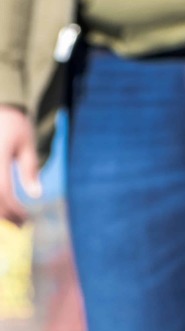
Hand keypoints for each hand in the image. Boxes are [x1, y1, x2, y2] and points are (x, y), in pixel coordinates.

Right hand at [0, 106, 40, 224]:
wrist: (0, 104)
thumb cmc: (14, 124)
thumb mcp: (26, 143)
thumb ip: (30, 169)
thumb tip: (36, 195)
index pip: (2, 189)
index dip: (13, 209)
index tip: (25, 220)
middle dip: (3, 214)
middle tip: (17, 226)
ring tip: (9, 220)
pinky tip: (4, 206)